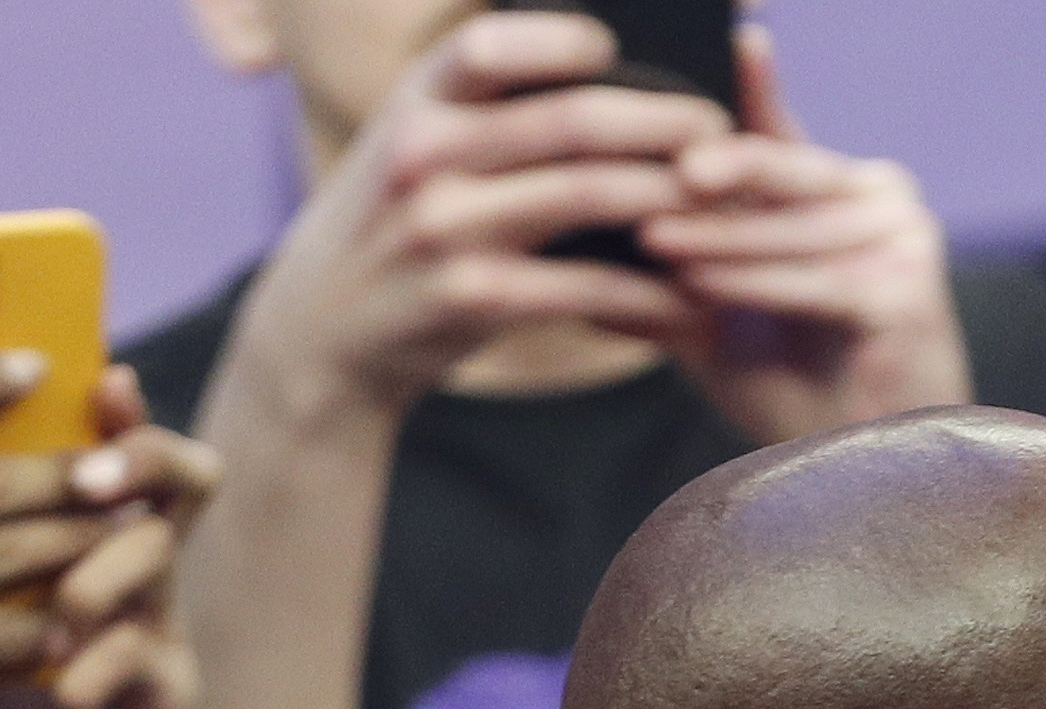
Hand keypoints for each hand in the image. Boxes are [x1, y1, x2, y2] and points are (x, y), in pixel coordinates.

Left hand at [0, 369, 250, 708]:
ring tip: (69, 604)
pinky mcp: (170, 696)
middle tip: (88, 472)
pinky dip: (97, 671)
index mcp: (88, 549)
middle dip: (130, 459)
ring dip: (111, 570)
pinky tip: (66, 696)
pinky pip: (143, 658)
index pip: (111, 454)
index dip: (114, 410)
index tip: (96, 369)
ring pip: (161, 558)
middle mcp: (137, 578)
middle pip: (169, 481)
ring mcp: (161, 633)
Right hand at [220, 9, 721, 429]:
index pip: (488, 45)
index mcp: (414, 104)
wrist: (322, 331)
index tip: (619, 47)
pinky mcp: (473, 300)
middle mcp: (424, 156)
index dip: (562, 39)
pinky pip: (585, 288)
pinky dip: (647, 292)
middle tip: (717, 127)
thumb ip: (478, 105)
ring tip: (723, 203)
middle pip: (568, 121)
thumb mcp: (412, 144)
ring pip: (587, 196)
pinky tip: (688, 298)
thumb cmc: (394, 224)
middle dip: (659, 121)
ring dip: (668, 197)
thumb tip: (593, 65)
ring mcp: (446, 229)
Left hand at [642, 21, 972, 446]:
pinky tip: (699, 285)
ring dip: (715, 238)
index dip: (753, 79)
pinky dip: (752, 284)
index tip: (730, 32)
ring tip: (649, 238)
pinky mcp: (910, 293)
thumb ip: (675, 259)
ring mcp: (904, 241)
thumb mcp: (720, 311)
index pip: (778, 126)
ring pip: (789, 227)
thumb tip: (578, 230)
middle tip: (642, 170)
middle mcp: (882, 198)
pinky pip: (814, 280)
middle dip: (708, 172)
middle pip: (780, 170)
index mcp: (841, 189)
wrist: (869, 479)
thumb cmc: (796, 393)